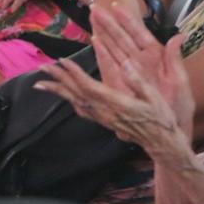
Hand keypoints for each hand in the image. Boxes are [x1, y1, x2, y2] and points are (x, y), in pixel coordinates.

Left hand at [34, 32, 192, 159]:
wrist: (160, 142)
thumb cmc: (160, 118)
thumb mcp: (154, 97)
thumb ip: (138, 81)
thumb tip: (126, 63)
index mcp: (116, 103)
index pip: (88, 87)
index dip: (73, 74)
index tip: (61, 62)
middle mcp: (105, 112)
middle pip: (76, 93)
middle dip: (59, 80)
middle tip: (43, 68)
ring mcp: (103, 118)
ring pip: (76, 102)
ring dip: (59, 91)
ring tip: (42, 82)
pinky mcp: (105, 121)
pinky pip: (82, 110)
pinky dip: (70, 100)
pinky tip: (65, 96)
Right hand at [91, 5, 194, 130]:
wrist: (172, 130)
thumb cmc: (179, 107)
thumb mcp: (180, 82)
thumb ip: (174, 59)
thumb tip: (179, 36)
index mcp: (155, 57)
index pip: (139, 34)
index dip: (128, 20)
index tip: (116, 5)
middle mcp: (140, 61)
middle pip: (122, 38)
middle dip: (109, 23)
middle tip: (95, 8)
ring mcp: (130, 72)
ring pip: (114, 48)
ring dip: (103, 33)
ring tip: (92, 18)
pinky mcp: (122, 84)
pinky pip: (110, 66)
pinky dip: (102, 54)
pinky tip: (95, 42)